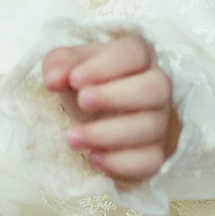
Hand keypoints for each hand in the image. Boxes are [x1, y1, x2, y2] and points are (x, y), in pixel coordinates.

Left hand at [41, 33, 181, 184]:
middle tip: (82, 102)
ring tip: (73, 137)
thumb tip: (54, 78)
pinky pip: (152, 160)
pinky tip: (93, 158)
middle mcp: (156, 87)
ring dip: (109, 133)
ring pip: (151, 127)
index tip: (75, 79)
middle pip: (157, 87)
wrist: (89, 117)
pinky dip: (121, 162)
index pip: (135, 53)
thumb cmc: (84, 84)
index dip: (106, 66)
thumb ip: (58, 64)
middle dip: (116, 96)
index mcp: (137, 57)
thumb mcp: (66, 68)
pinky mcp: (156, 152)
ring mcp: (159, 121)